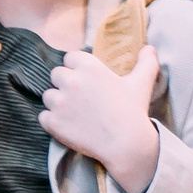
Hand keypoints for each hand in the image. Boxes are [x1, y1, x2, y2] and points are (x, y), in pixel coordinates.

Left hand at [39, 44, 160, 192]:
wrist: (126, 144)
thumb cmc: (133, 112)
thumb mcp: (142, 83)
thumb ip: (146, 62)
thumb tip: (150, 48)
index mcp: (89, 67)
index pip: (70, 57)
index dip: (76, 67)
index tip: (84, 79)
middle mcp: (71, 81)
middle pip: (56, 75)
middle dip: (65, 83)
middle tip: (79, 97)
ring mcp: (60, 102)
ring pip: (48, 96)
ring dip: (57, 102)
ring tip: (73, 112)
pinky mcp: (53, 122)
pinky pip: (43, 117)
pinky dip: (51, 121)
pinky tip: (66, 125)